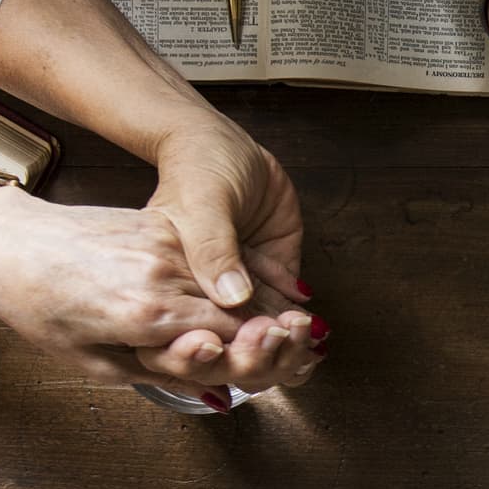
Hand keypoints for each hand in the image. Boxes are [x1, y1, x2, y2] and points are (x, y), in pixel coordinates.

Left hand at [0, 187, 322, 398]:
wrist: (8, 243)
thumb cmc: (38, 305)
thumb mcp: (94, 362)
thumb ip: (162, 372)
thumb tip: (216, 387)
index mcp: (146, 312)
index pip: (230, 339)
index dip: (267, 356)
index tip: (297, 367)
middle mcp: (162, 271)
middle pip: (241, 309)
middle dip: (276, 333)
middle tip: (308, 352)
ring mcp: (163, 243)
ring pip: (230, 281)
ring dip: (262, 306)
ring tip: (290, 328)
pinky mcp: (159, 225)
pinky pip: (210, 259)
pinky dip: (233, 280)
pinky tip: (250, 296)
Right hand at [142, 99, 321, 389]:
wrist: (222, 139)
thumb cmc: (198, 166)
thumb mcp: (202, 206)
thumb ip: (214, 251)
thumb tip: (234, 297)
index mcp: (173, 282)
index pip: (196, 330)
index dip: (219, 347)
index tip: (246, 349)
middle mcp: (206, 288)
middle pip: (232, 336)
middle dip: (261, 346)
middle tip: (284, 338)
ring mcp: (239, 280)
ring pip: (262, 322)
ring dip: (285, 332)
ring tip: (305, 332)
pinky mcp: (268, 266)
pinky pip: (285, 298)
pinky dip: (299, 311)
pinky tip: (315, 324)